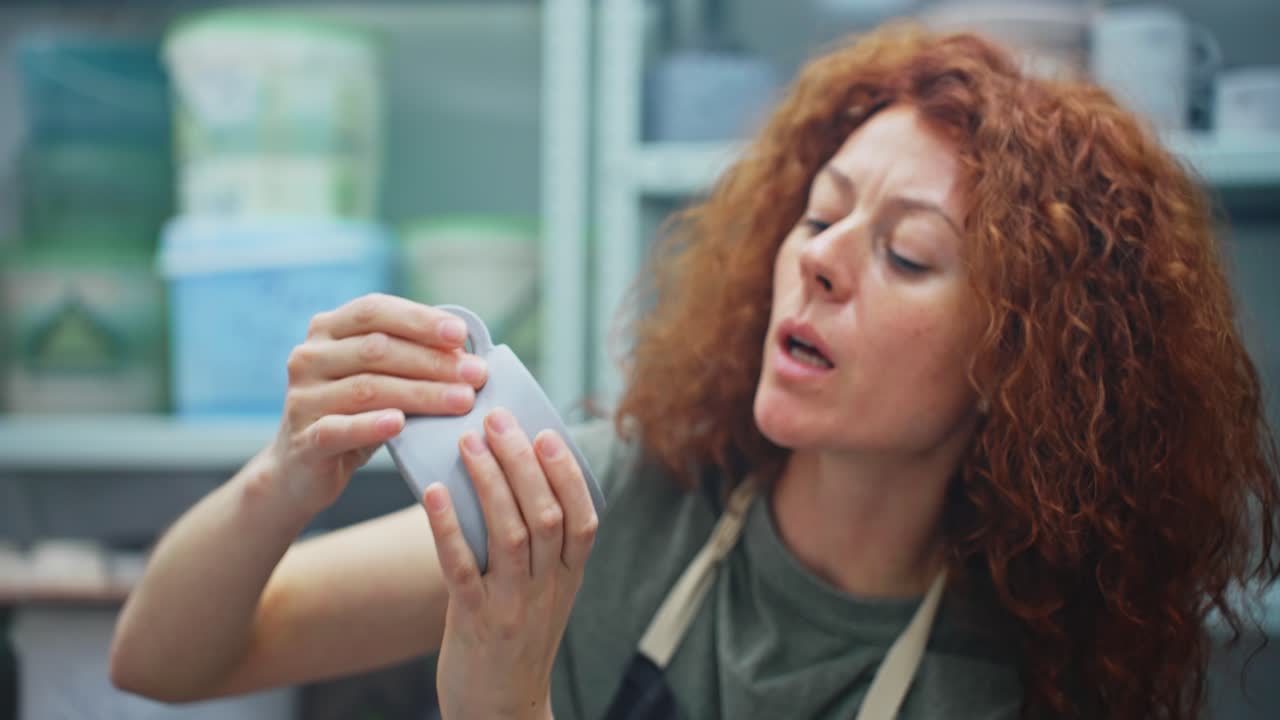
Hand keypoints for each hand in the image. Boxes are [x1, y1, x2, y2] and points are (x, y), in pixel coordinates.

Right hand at [267, 293, 488, 514]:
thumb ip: (411, 359)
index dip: (419, 320)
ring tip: (462, 401)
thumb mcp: (380, 379)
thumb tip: (467, 352)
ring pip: (367, 388)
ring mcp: (302, 397)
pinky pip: (338, 428)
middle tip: (477, 375)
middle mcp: (310, 356)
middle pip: (377, 349)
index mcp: (328, 329)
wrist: (302, 469)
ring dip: (421, 393)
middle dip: (433, 361)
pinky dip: (371, 425)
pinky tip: (400, 423)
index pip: (375, 310)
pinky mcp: (303, 440)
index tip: (461, 335)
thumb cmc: (355, 415)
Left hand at [425, 408, 598, 719]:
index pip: (583, 517)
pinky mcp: (474, 621)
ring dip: (491, 482)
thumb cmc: (516, 641)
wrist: (500, 712)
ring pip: (512, 533)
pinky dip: (449, 526)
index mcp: (570, 578)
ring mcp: (514, 605)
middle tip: (498, 420)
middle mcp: (548, 589)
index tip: (546, 433)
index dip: (567, 473)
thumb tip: (508, 478)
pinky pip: (462, 567)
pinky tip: (435, 492)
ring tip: (469, 442)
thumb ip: (540, 548)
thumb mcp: (545, 595)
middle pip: (546, 514)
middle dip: (523, 462)